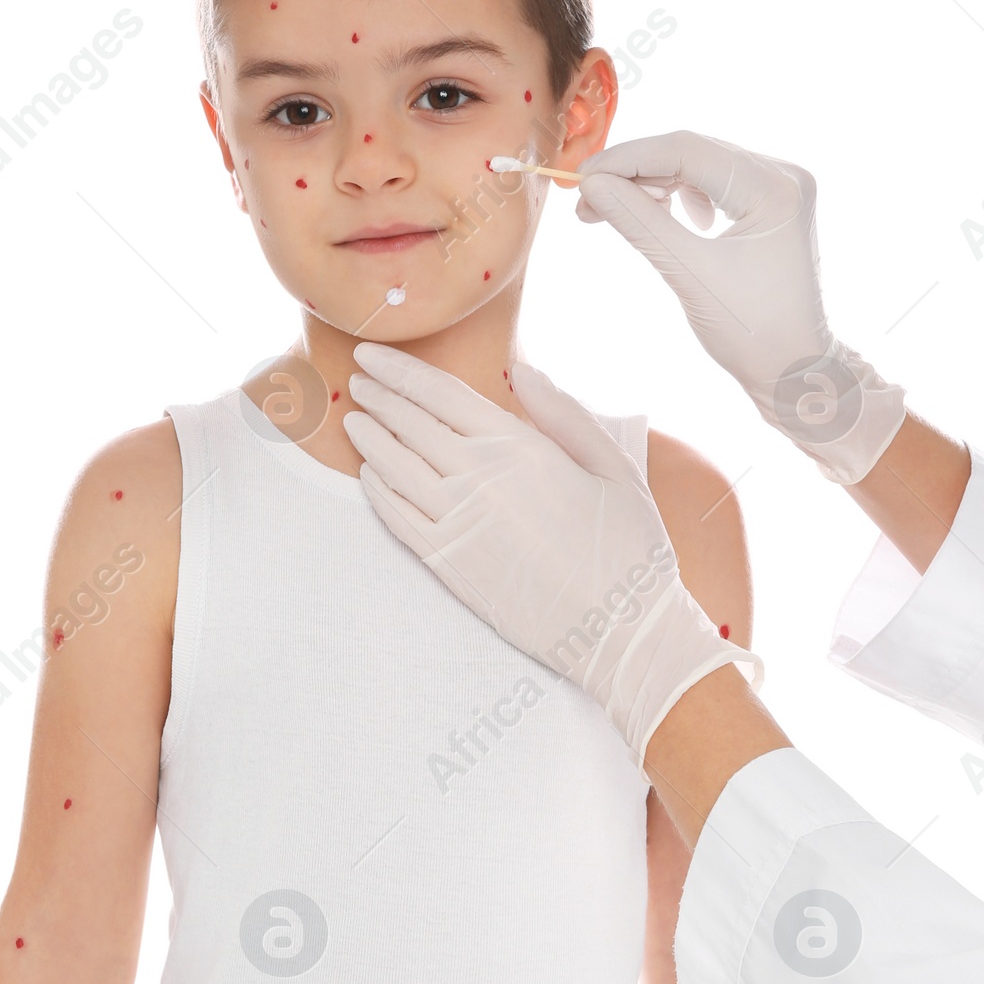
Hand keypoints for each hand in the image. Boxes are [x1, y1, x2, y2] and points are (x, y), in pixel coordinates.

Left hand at [343, 341, 759, 764]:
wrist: (621, 630)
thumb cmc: (629, 547)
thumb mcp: (613, 467)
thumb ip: (565, 414)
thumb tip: (521, 373)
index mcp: (519, 446)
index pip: (440, 394)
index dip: (399, 370)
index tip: (373, 354)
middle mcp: (478, 478)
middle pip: (410, 423)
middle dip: (379, 396)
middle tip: (358, 379)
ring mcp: (457, 523)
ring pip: (394, 467)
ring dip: (370, 439)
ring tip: (355, 420)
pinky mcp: (448, 565)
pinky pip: (396, 518)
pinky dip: (377, 490)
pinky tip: (370, 476)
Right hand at [574, 129, 905, 483]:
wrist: (795, 368)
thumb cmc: (753, 334)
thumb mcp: (689, 275)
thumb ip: (640, 223)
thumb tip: (590, 186)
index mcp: (775, 189)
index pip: (687, 151)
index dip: (627, 159)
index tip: (581, 178)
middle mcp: (784, 175)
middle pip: (693, 153)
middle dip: (636, 173)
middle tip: (587, 201)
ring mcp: (780, 186)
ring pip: (699, 166)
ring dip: (653, 185)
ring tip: (615, 212)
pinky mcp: (769, 202)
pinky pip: (713, 183)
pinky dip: (678, 197)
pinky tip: (663, 218)